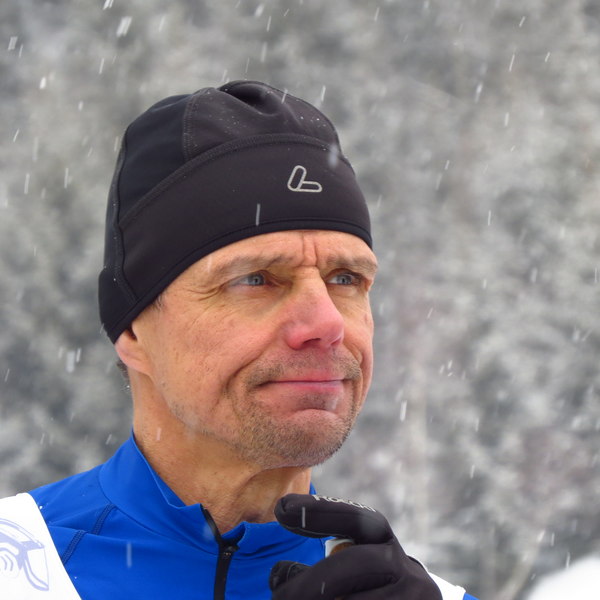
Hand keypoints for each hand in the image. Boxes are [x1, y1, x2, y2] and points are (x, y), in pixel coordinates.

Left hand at [270, 494, 441, 599]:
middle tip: (278, 597)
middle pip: (356, 563)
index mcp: (381, 540)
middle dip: (313, 581)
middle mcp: (402, 564)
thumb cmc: (369, 592)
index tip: (282, 508)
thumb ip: (318, 571)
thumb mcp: (350, 573)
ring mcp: (413, 594)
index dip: (319, 511)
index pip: (353, 517)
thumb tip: (278, 573)